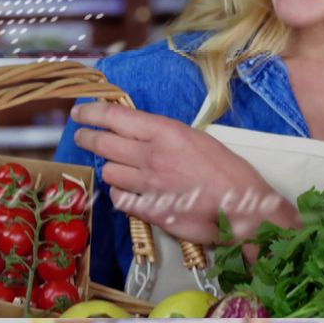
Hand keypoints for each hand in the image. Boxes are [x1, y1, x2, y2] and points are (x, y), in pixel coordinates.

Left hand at [71, 102, 299, 247]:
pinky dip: (121, 194)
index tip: (80, 111)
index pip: (114, 116)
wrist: (243, 207)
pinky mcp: (150, 211)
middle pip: (103, 144)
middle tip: (82, 136)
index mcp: (165, 132)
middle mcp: (151, 156)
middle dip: (87, 138)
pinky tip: (128, 192)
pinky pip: (121, 199)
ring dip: (110, 168)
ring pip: (109, 172)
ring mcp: (148, 185)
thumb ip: (166, 136)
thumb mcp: (197, 139)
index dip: (91, 112)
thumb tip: (144, 134)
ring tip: (115, 166)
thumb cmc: (229, 171)